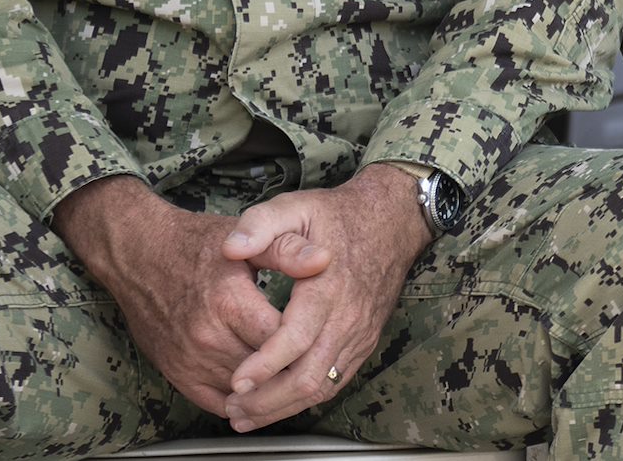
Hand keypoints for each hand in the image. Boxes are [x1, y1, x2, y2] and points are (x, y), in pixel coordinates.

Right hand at [52, 176, 308, 417]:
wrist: (137, 256)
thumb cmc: (195, 245)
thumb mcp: (245, 238)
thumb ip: (287, 251)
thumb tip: (325, 259)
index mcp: (228, 301)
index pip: (283, 339)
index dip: (308, 340)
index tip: (324, 334)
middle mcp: (207, 336)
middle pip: (266, 371)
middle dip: (293, 367)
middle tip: (315, 359)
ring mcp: (189, 359)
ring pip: (245, 391)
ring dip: (269, 387)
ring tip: (293, 373)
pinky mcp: (176, 374)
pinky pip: (218, 402)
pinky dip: (241, 398)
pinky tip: (258, 385)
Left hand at [220, 163, 432, 431]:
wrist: (391, 220)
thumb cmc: (336, 215)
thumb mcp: (294, 206)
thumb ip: (259, 225)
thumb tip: (231, 248)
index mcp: (328, 286)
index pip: (296, 338)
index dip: (265, 365)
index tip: (235, 382)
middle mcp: (348, 317)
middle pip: (309, 376)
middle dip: (267, 400)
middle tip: (232, 409)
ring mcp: (360, 334)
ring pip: (323, 387)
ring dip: (283, 407)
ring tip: (246, 416)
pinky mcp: (365, 341)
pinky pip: (336, 381)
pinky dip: (306, 399)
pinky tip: (279, 404)